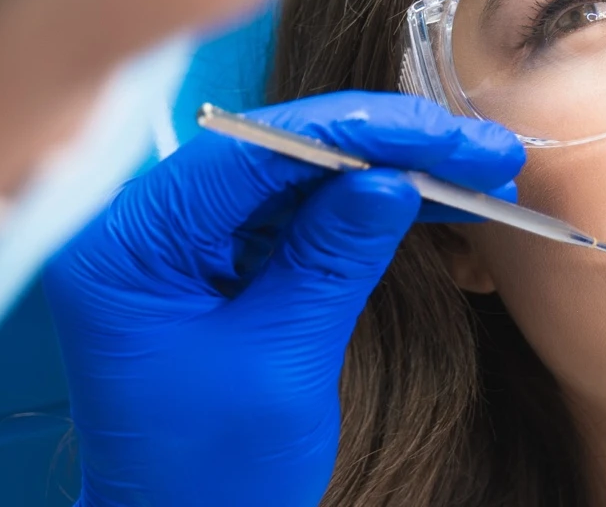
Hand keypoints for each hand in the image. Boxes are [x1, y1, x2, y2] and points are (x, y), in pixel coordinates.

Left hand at [42, 92, 522, 506]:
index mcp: (125, 244)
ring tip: (477, 178)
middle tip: (479, 152)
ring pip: (297, 178)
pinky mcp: (216, 264)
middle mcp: (142, 228)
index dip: (356, 132)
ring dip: (387, 173)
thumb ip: (331, 260)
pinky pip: (296, 216)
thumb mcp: (280, 364)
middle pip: (276, 153)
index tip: (441, 133)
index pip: (248, 152)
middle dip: (383, 148)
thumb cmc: (209, 475)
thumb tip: (390, 176)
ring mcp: (180, 243)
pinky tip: (433, 203)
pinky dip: (364, 210)